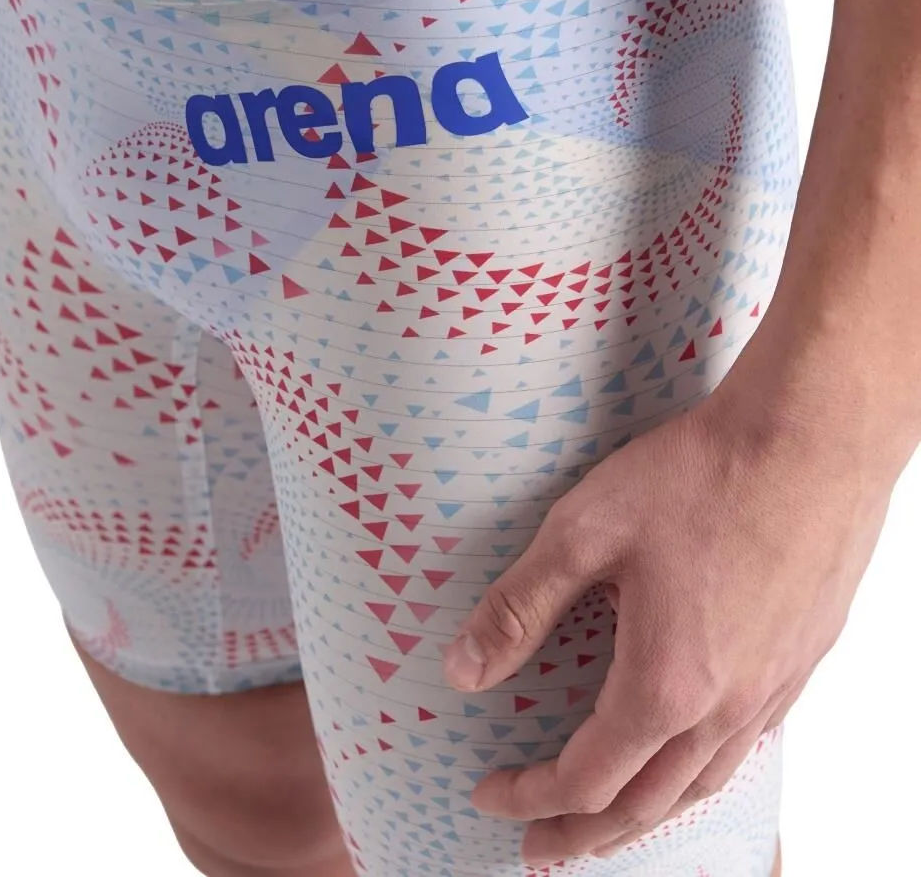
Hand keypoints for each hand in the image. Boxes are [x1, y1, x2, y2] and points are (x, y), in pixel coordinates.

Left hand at [441, 385, 892, 864]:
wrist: (811, 438)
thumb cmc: (698, 477)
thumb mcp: (585, 531)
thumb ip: (520, 606)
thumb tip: (462, 673)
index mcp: (664, 684)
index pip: (585, 779)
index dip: (530, 797)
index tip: (488, 794)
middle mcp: (725, 707)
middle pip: (644, 804)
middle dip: (582, 834)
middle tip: (538, 852)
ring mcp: (773, 687)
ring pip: (701, 785)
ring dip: (644, 815)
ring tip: (608, 824)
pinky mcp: (802, 658)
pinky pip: (746, 748)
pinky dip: (700, 774)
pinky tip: (690, 754)